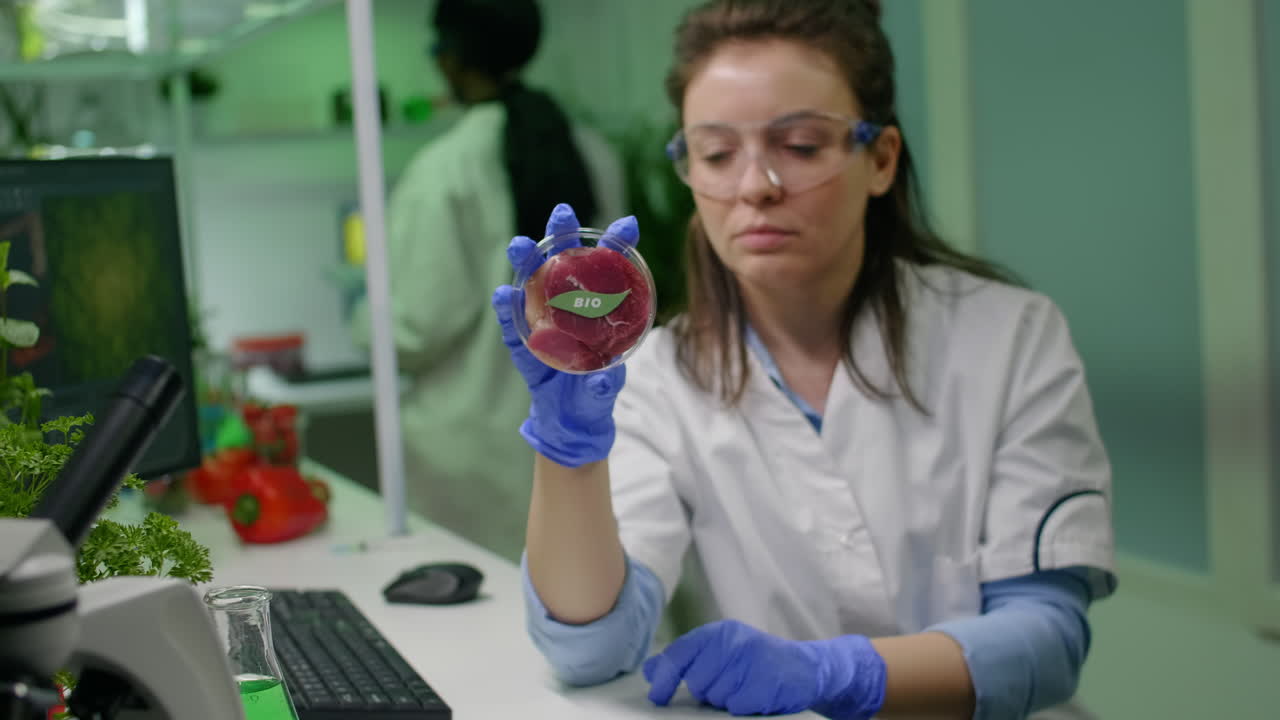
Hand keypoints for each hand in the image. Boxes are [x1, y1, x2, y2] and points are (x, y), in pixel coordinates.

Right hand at [491, 203, 639, 467]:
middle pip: (565, 266)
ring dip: (526, 266)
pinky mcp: (525, 347)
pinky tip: (503, 295)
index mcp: (597, 312)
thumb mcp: (606, 389)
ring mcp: (544, 325)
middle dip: (562, 237)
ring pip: (533, 287)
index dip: (616, 246)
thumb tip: (601, 381)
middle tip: (563, 213)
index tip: (628, 224)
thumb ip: (603, 383)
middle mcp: (568, 310)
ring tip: (520, 246)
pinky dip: (507, 312)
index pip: (609, 271)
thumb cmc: (595, 394)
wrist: (572, 422)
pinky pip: (513, 327)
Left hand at [642, 619, 885, 718]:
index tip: (657, 697)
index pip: (680, 654)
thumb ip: (686, 659)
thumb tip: (649, 670)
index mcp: (718, 633)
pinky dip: (743, 706)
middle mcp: (733, 641)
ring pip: (717, 696)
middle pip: (697, 681)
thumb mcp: (720, 652)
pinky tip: (756, 695)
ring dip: (726, 700)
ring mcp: (751, 661)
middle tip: (728, 684)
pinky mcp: (766, 682)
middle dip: (708, 691)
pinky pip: (737, 706)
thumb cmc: (756, 662)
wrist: (806, 668)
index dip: (664, 678)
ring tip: (745, 688)